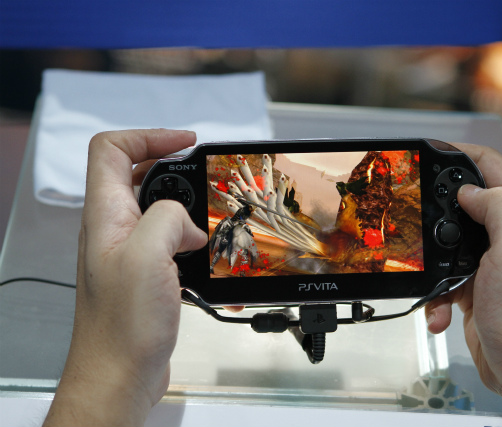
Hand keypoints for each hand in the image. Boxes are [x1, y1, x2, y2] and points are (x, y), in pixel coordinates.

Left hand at [44, 129, 207, 426]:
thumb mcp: (147, 256)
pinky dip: (190, 238)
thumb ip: (168, 218)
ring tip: (210, 215)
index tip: (185, 141)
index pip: (112, 149)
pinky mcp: (144, 272)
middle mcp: (112, 228)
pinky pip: (167, 240)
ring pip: (156, 207)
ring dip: (186, 206)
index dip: (149, 136)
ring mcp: (127, 250)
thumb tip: (189, 222)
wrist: (118, 374)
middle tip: (204, 172)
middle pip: (135, 172)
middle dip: (174, 166)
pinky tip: (205, 252)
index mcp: (106, 215)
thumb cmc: (122, 326)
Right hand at [425, 144, 501, 425]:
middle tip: (411, 213)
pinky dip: (436, 290)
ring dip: (432, 259)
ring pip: (448, 237)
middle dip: (435, 207)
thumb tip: (470, 190)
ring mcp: (493, 256)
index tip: (427, 153)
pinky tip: (440, 308)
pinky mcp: (477, 280)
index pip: (490, 164)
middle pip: (465, 198)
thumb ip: (498, 205)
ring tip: (430, 276)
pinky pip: (445, 273)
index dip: (457, 153)